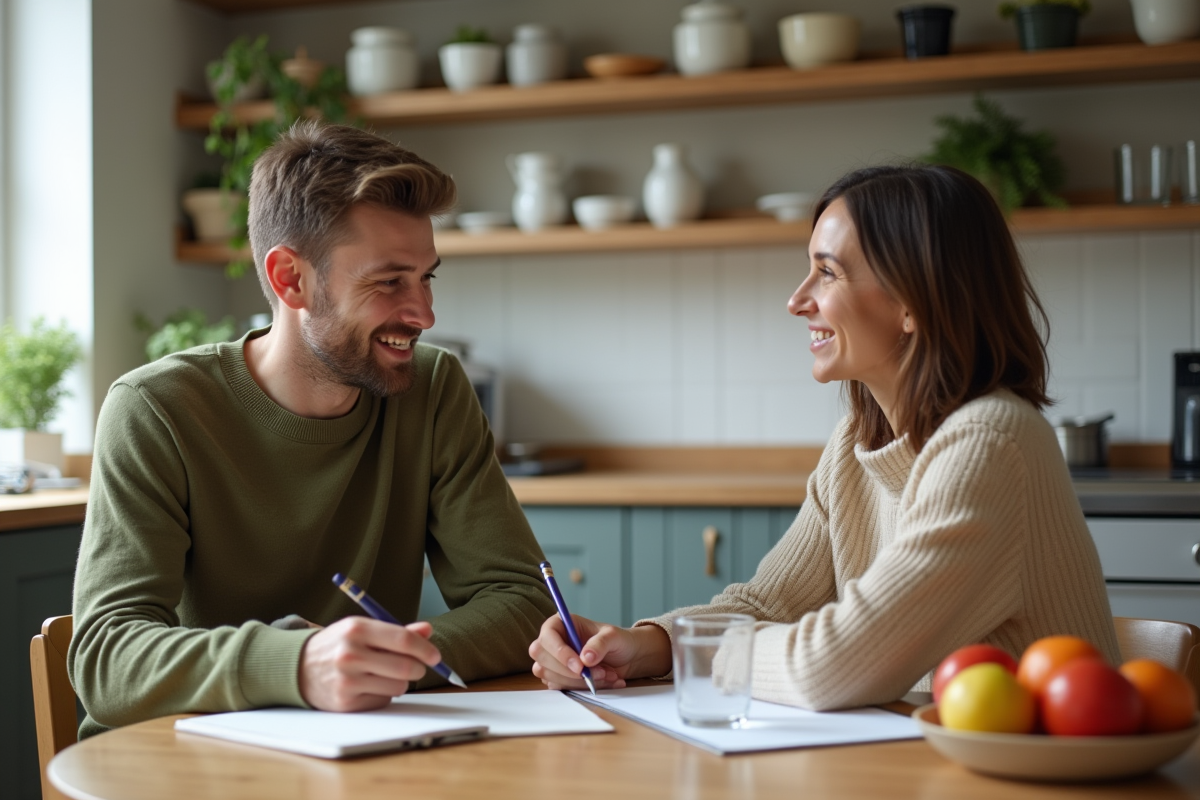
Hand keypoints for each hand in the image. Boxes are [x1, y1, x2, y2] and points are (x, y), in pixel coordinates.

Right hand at [299, 616, 443, 711]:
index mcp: (356, 629)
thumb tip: (427, 631)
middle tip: (416, 666)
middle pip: (405, 667)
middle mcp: (350, 654)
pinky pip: (383, 700)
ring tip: (385, 673)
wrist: (298, 667)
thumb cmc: (338, 645)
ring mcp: (347, 680)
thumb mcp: (362, 629)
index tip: (435, 656)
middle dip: (418, 668)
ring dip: (400, 682)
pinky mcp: (346, 703)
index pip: (403, 640)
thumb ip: (397, 631)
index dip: (425, 649)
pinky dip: (383, 693)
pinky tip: (368, 685)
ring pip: (398, 686)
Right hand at [528, 614, 671, 689]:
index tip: (579, 666)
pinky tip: (602, 681)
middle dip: (567, 671)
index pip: (547, 637)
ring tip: (605, 674)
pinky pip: (561, 688)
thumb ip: (600, 643)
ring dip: (578, 681)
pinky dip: (582, 688)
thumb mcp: (613, 636)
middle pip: (542, 659)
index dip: (559, 652)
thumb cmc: (617, 641)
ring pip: (550, 676)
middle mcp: (553, 642)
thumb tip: (585, 658)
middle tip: (593, 674)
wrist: (626, 658)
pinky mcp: (559, 678)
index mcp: (560, 624)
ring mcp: (553, 662)